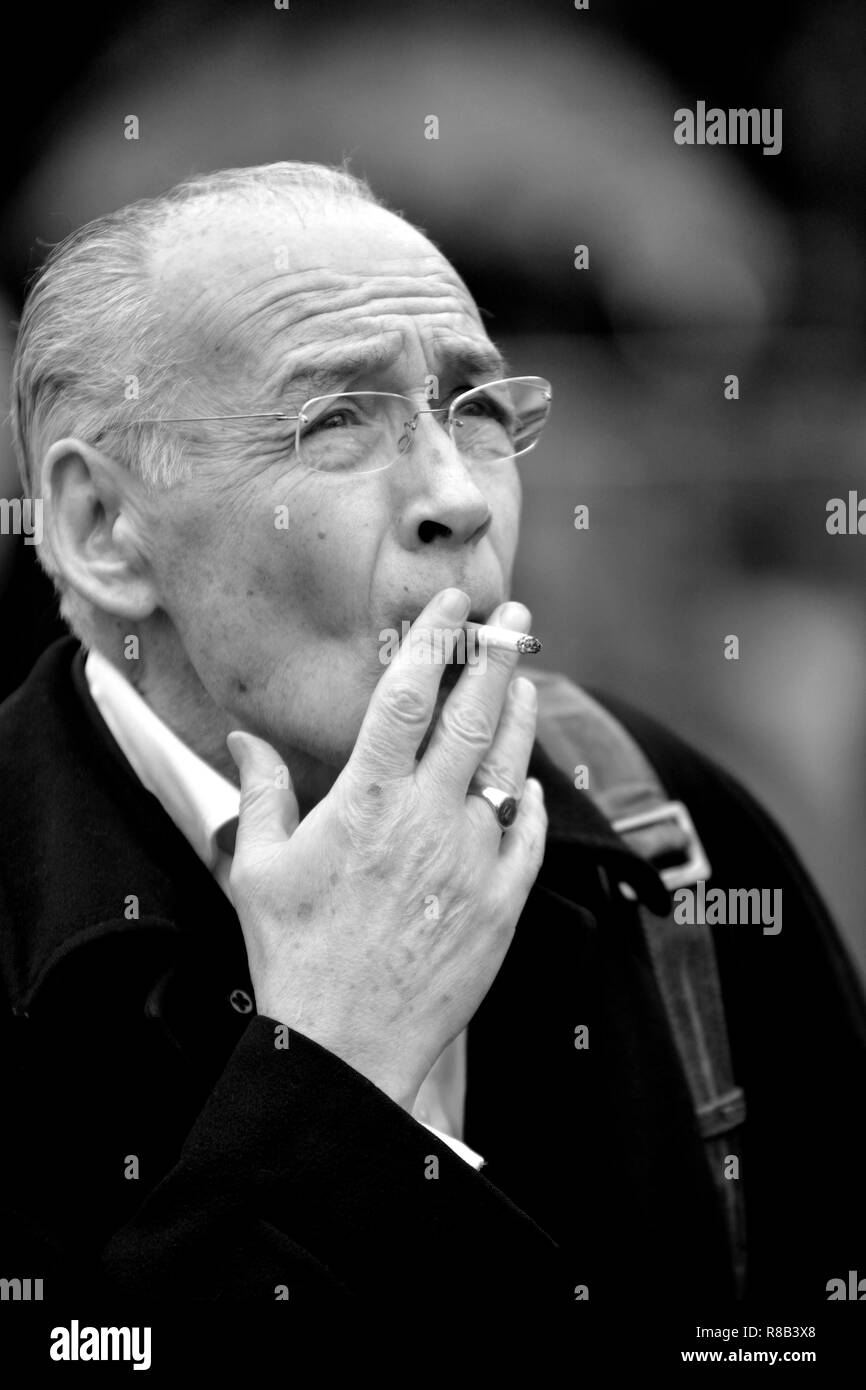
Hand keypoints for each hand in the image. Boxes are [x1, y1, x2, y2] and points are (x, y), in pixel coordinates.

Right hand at [226, 588, 546, 1109]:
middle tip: (515, 616)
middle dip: (497, 655)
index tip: (455, 602)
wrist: (349, 1047)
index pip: (409, 695)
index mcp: (367, 800)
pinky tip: (530, 780)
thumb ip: (262, 793)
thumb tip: (244, 740)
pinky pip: (529, 834)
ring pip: (510, 766)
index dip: (436, 638)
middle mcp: (428, 818)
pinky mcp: (503, 902)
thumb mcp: (261, 869)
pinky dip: (532, 798)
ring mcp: (474, 859)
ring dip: (519, 714)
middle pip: (473, 716)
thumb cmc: (295, 955)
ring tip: (524, 678)